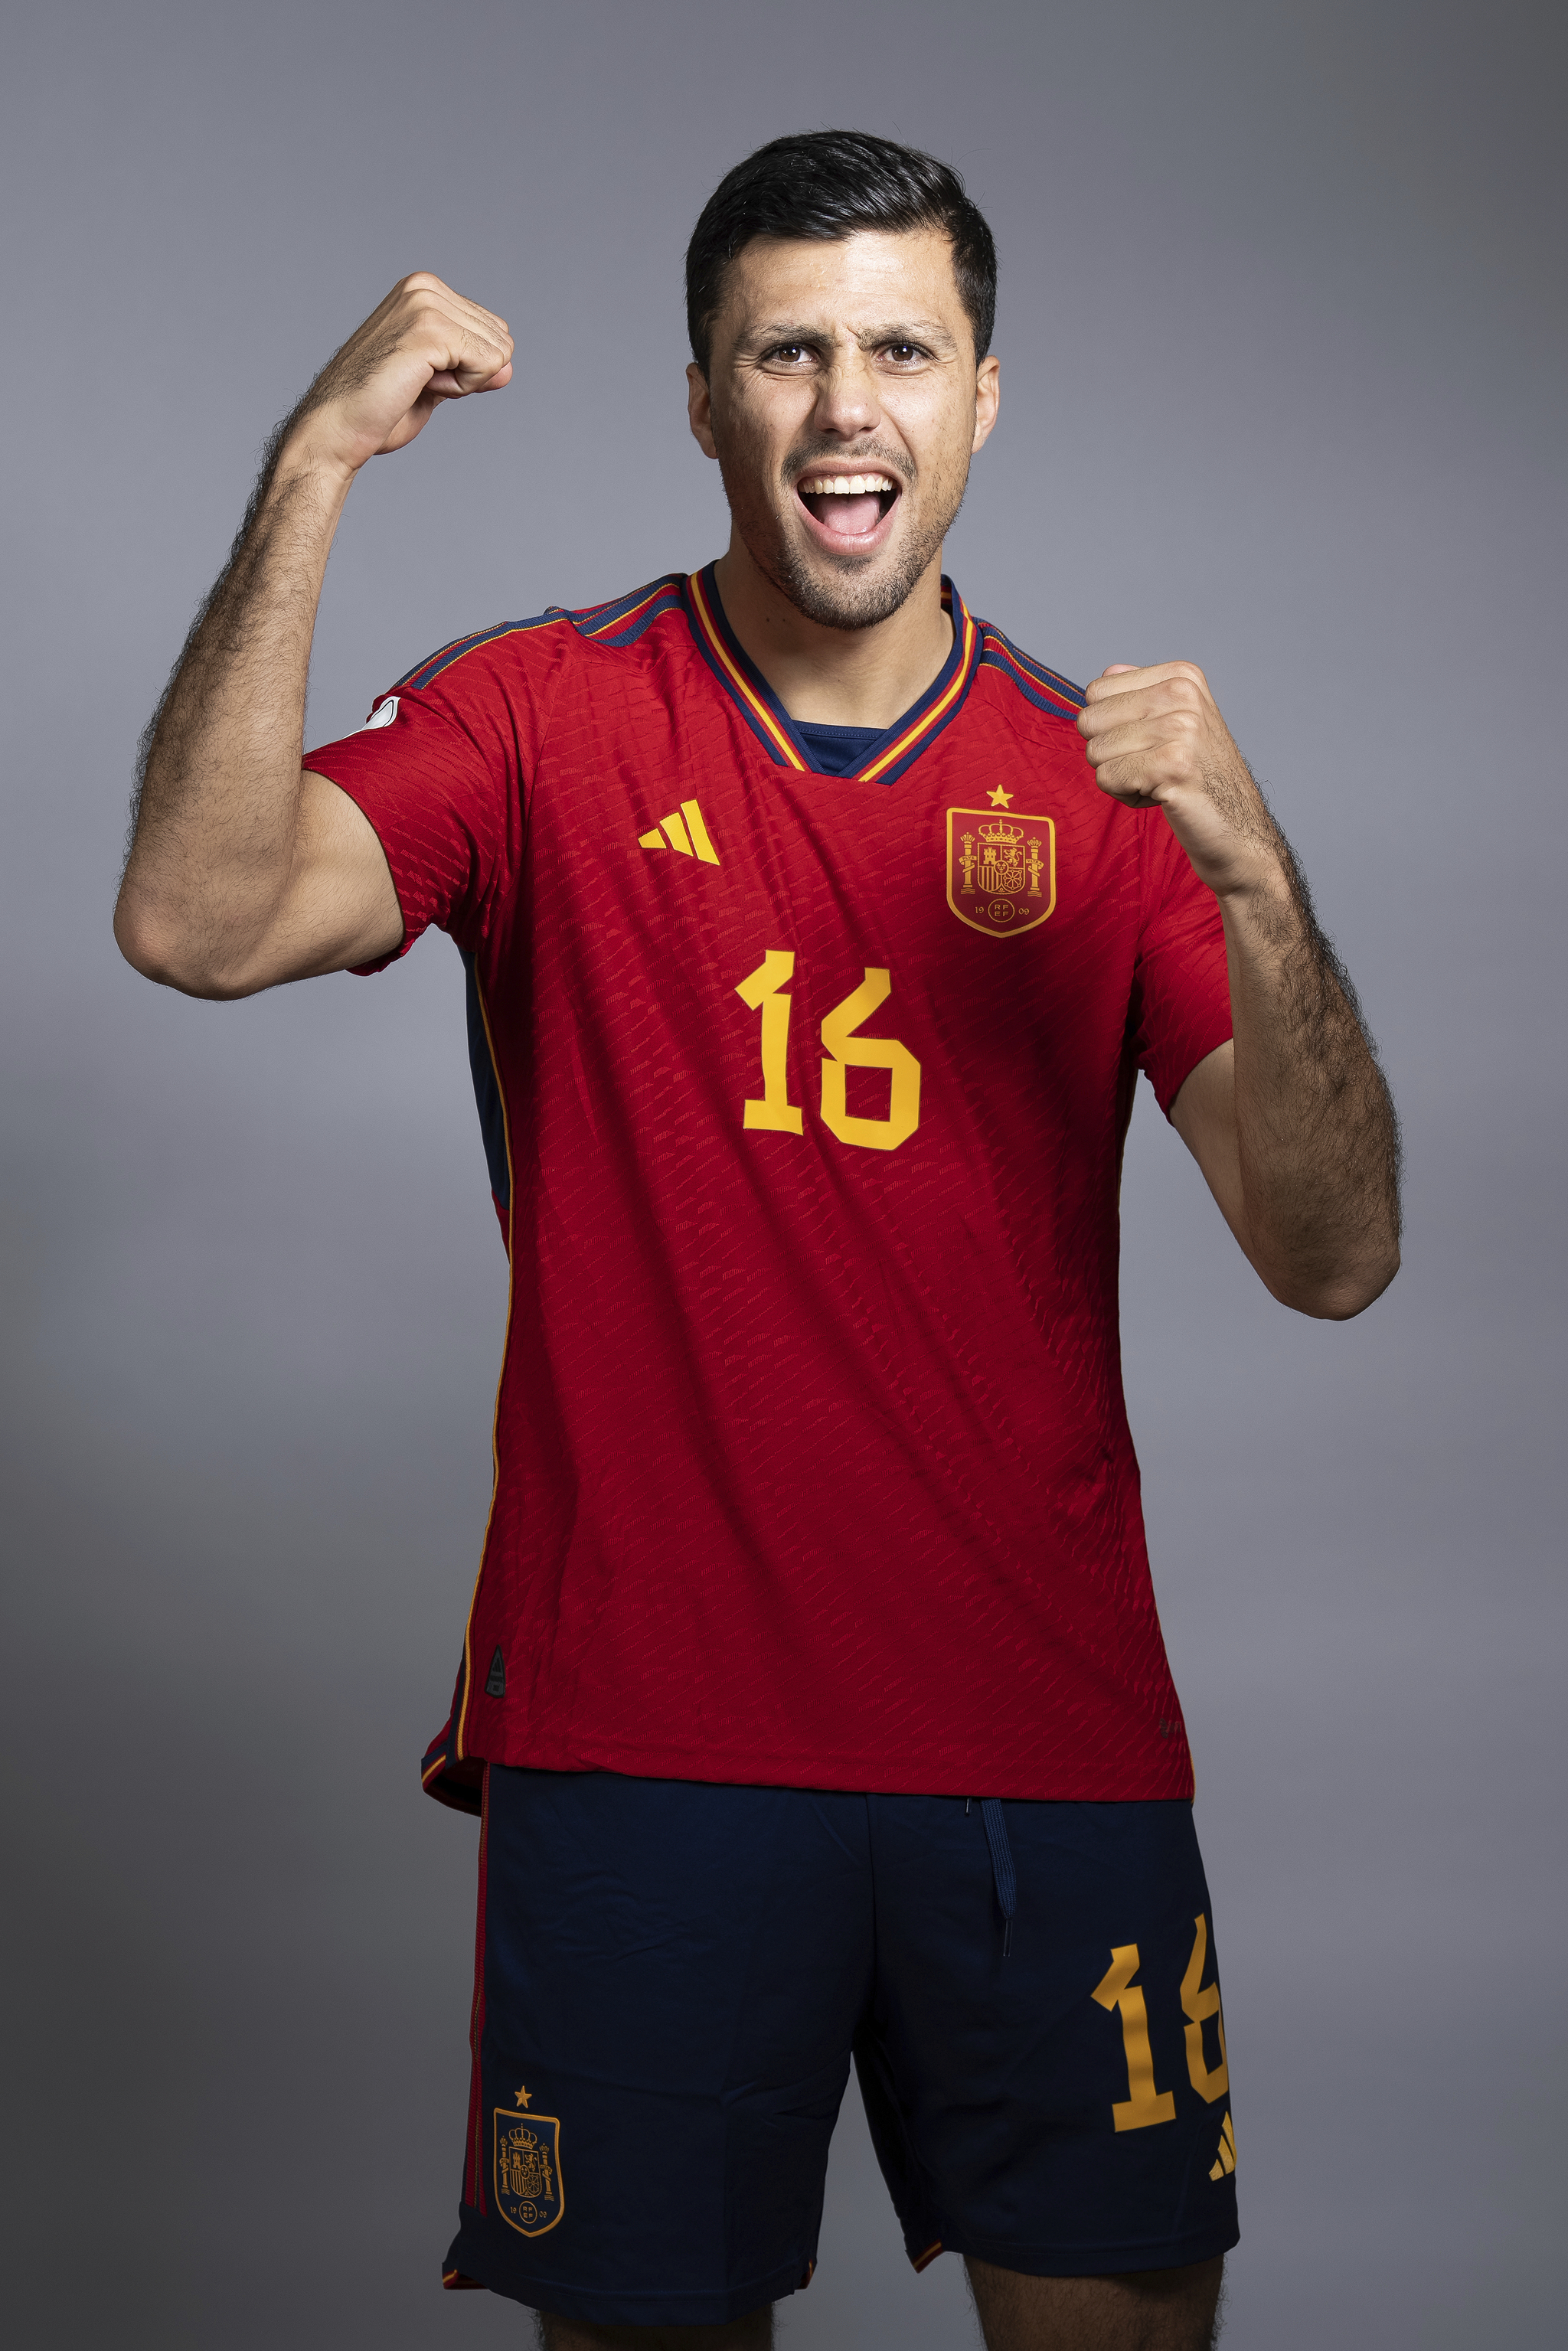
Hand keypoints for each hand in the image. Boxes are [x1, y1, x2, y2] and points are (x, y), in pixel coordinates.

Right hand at [285, 272, 513, 477]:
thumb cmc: (376, 409)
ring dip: (463, 382)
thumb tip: (509, 368)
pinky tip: (421, 387)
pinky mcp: (430, 329)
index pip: (492, 331)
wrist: (337, 428)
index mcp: (424, 290)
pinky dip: (461, 388)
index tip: (422, 376)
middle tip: (418, 383)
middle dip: (469, 373)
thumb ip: (472, 368)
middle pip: (501, 340)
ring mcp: (426, 303)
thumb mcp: (437, 383)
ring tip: (415, 383)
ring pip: (498, 353)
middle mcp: (424, 287)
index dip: (468, 368)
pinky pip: (487, 365)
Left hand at [1077, 661, 1282, 899]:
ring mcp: (1181, 728)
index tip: (1148, 743)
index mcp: (1181, 677)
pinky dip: (1126, 796)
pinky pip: (1107, 778)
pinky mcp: (1173, 765)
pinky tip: (1161, 796)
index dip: (1109, 727)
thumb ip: (1140, 695)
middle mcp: (1182, 694)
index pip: (1096, 691)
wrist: (1238, 829)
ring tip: (1159, 782)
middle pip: (1089, 721)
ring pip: (1095, 752)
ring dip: (1119, 778)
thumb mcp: (1177, 722)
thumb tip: (1106, 672)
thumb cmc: (1199, 779)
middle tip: (1150, 767)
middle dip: (1109, 754)